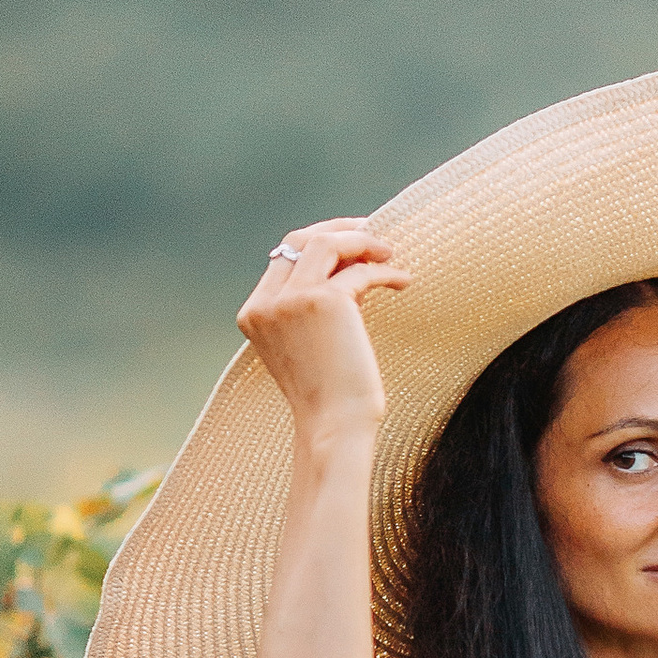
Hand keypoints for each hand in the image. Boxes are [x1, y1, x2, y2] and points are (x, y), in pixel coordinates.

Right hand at [237, 219, 412, 432]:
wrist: (335, 426)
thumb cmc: (329, 396)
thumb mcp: (306, 345)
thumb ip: (309, 306)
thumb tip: (347, 266)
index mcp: (254, 312)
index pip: (282, 257)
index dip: (318, 243)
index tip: (349, 244)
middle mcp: (267, 303)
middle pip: (299, 239)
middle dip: (338, 231)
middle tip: (371, 232)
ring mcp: (292, 299)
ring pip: (327, 243)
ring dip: (362, 242)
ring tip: (389, 253)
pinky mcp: (326, 301)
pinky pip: (360, 270)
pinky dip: (385, 271)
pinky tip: (403, 280)